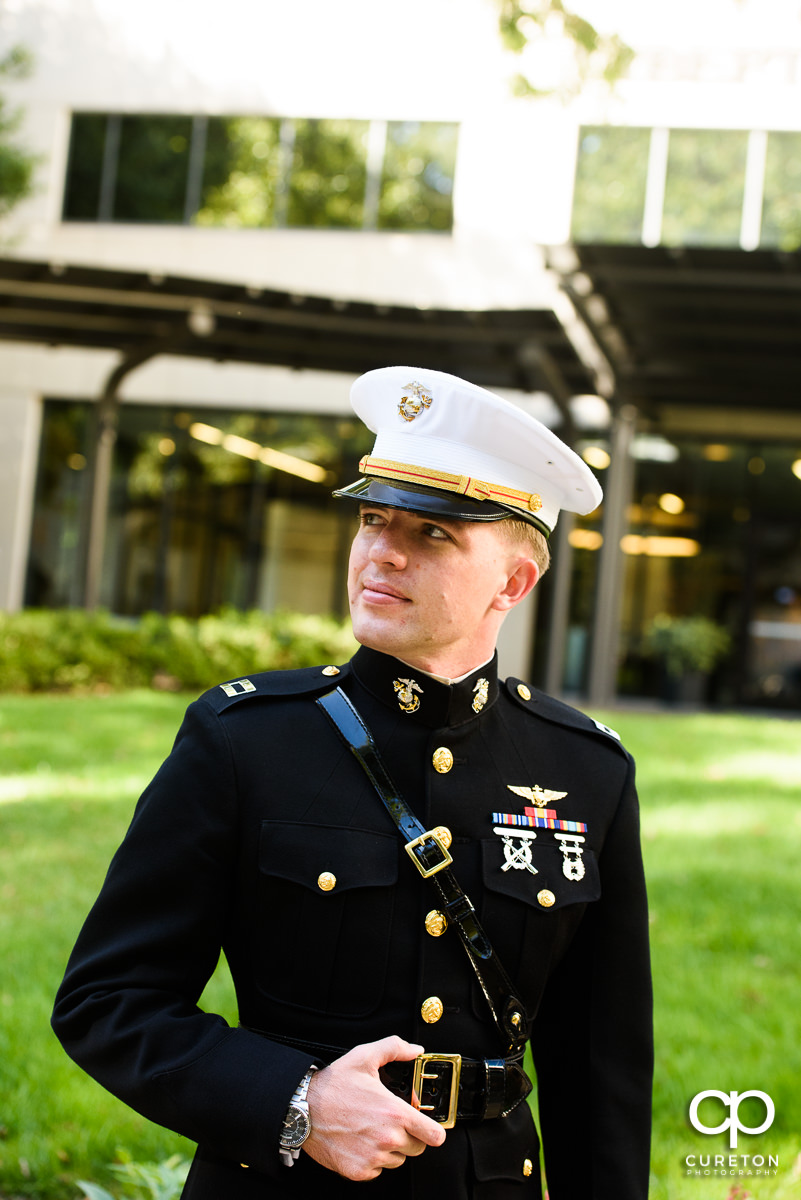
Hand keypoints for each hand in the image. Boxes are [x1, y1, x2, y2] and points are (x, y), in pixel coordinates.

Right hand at [303, 1035, 446, 1179]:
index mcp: (394, 1113)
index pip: (433, 1135)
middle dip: (411, 1136)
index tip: (429, 1127)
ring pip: (397, 1160)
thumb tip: (415, 1051)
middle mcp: (387, 1139)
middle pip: (418, 1148)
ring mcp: (373, 1158)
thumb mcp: (364, 1057)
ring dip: (391, 1148)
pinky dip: (373, 1159)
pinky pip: (377, 1170)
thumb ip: (394, 1048)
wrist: (302, 1110)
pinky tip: (361, 1141)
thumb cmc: (332, 1085)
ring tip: (374, 1129)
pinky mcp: (359, 1171)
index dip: (434, 1130)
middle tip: (394, 1122)